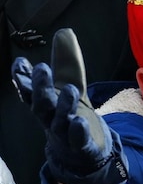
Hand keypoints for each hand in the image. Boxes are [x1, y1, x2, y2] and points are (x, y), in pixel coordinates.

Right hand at [11, 29, 127, 183]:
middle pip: (41, 104)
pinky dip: (77, 131)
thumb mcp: (70, 84)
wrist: (81, 151)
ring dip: (64, 105)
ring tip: (70, 90)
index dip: (23, 78)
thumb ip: (66, 61)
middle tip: (42, 69)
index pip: (30, 90)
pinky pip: (77, 140)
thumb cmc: (70, 113)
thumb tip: (64, 32)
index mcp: (45, 103)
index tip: (21, 63)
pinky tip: (79, 122)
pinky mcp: (81, 146)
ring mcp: (64, 134)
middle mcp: (50, 118)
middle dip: (41, 87)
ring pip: (60, 120)